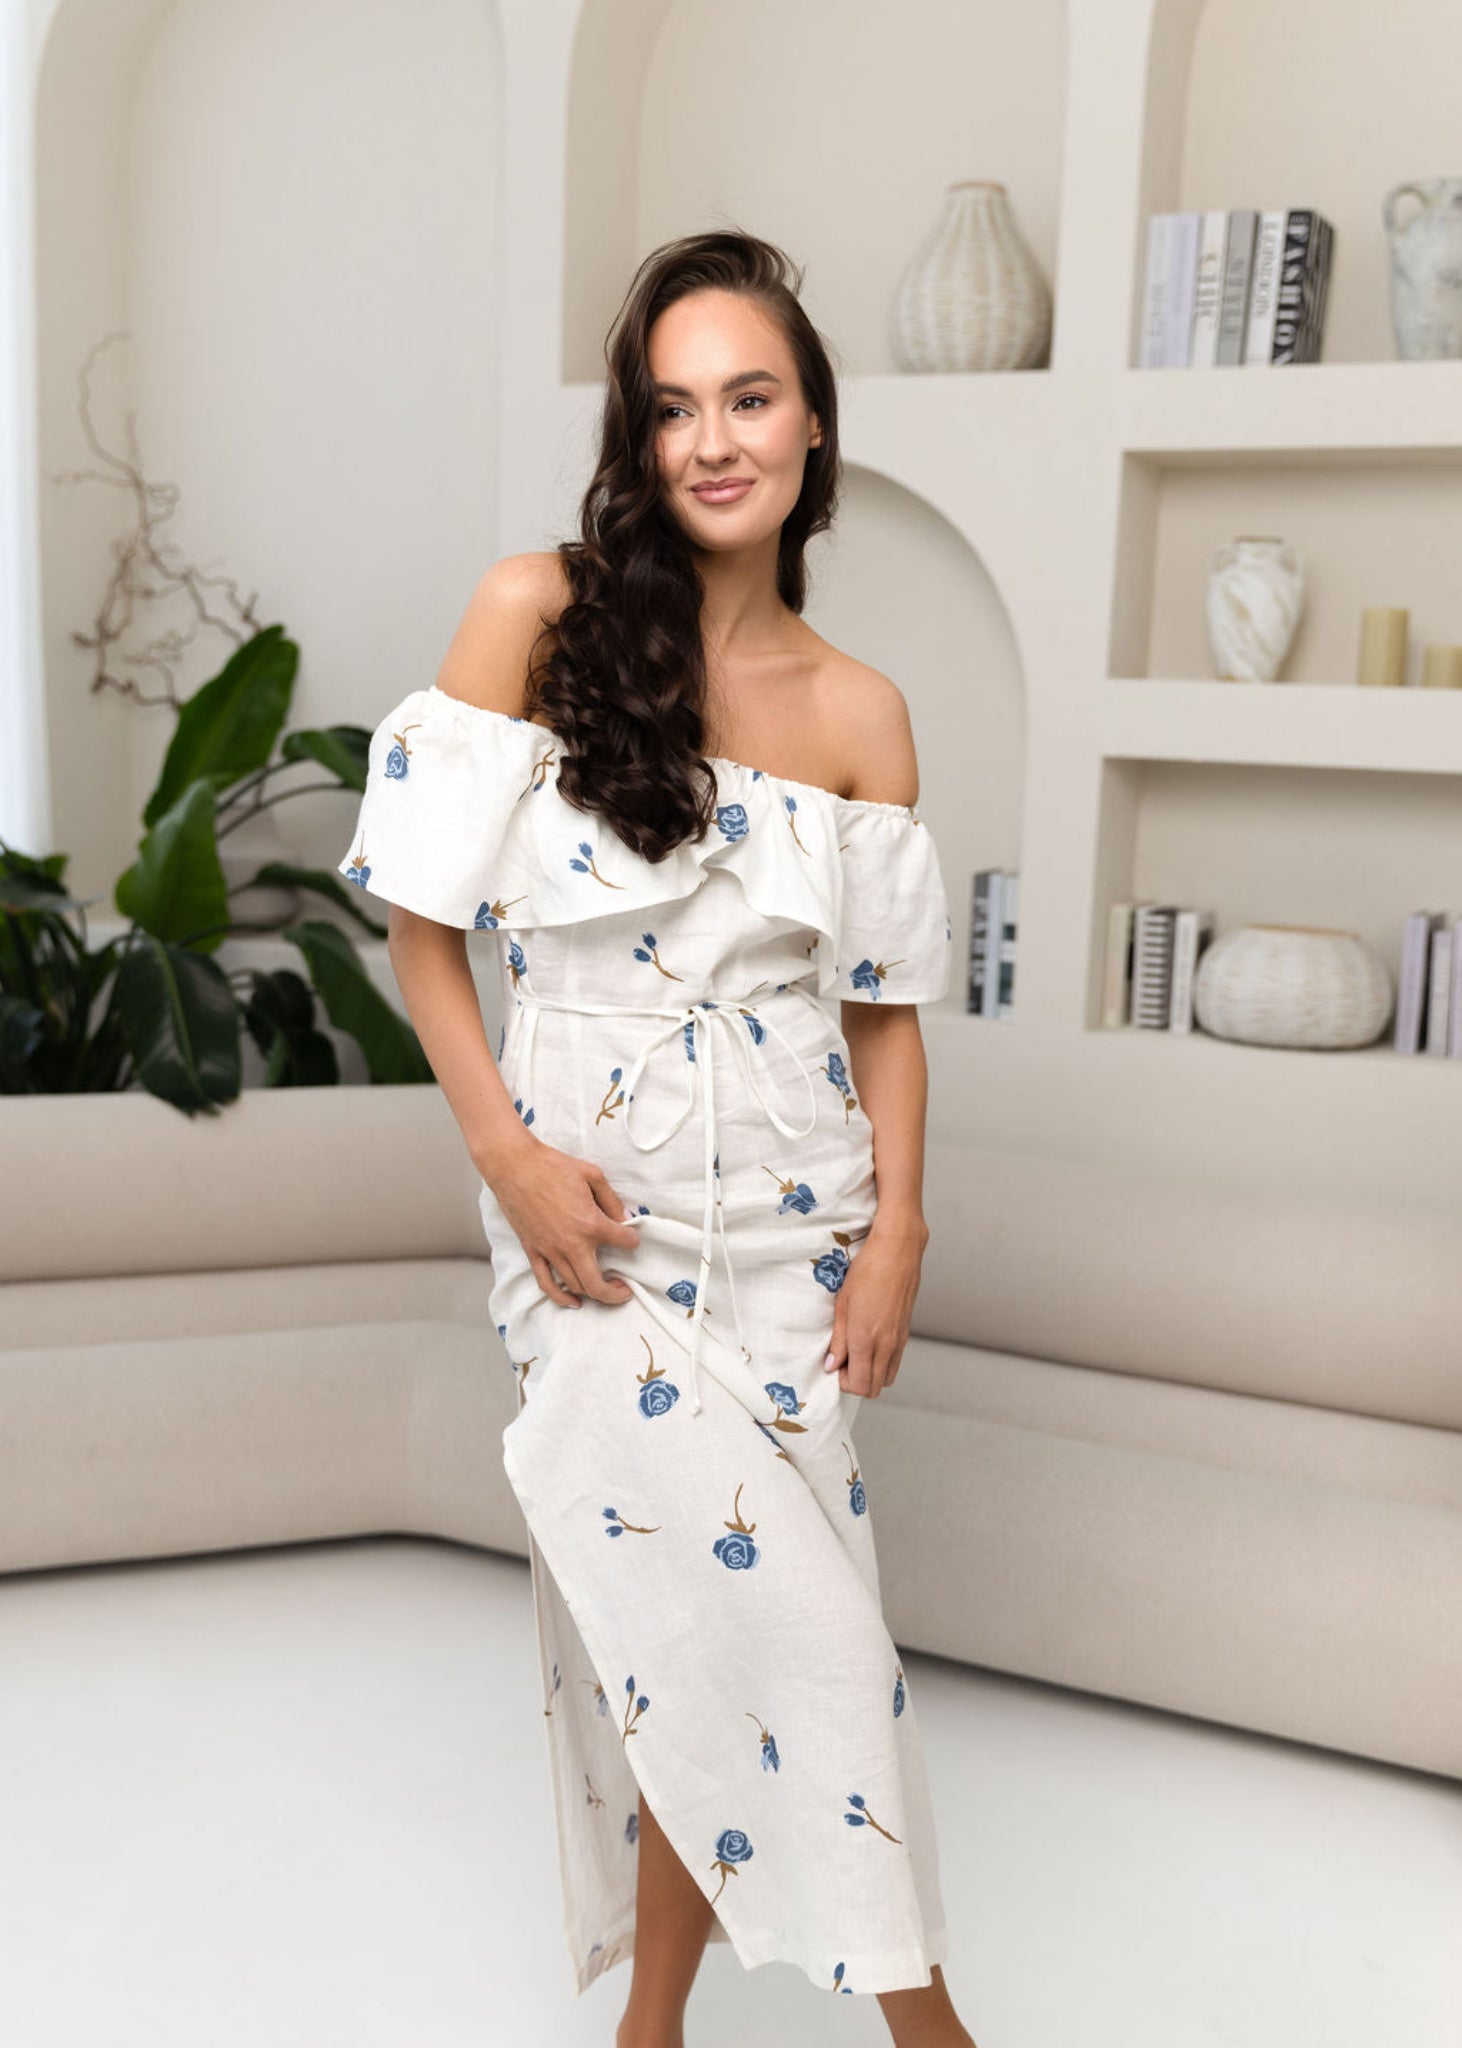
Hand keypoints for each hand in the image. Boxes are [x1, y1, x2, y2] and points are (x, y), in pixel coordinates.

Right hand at [484, 1133, 640, 1309]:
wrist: (514, 1166)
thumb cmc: (553, 1166)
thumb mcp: (592, 1175)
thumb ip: (612, 1200)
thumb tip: (625, 1218)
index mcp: (591, 1223)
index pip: (625, 1242)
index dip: (633, 1240)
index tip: (631, 1238)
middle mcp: (572, 1244)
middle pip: (598, 1284)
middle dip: (616, 1293)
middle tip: (625, 1289)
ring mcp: (551, 1251)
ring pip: (575, 1286)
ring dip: (593, 1293)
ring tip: (604, 1288)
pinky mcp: (533, 1252)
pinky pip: (546, 1283)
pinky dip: (561, 1297)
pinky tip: (573, 1301)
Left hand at [822, 1218, 926, 1397]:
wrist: (897, 1251)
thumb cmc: (867, 1271)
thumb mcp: (842, 1304)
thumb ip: (838, 1339)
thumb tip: (832, 1365)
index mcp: (866, 1339)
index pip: (858, 1385)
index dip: (843, 1382)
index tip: (835, 1365)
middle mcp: (886, 1345)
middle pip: (873, 1388)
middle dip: (856, 1382)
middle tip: (844, 1361)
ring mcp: (899, 1340)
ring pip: (886, 1378)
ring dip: (870, 1374)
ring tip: (857, 1353)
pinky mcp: (906, 1332)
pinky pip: (895, 1362)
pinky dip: (881, 1363)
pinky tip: (870, 1343)